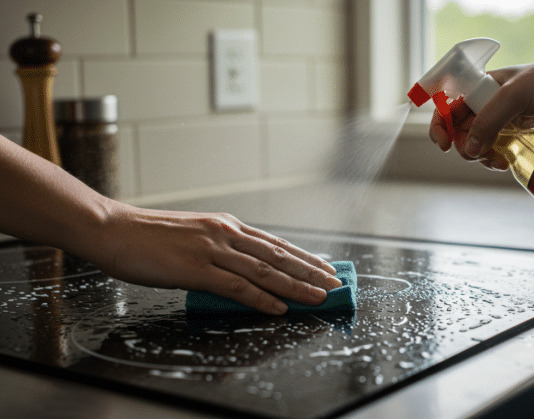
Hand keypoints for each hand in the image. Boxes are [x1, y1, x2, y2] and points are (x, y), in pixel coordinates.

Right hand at [88, 203, 340, 314]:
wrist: (112, 229)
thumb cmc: (148, 235)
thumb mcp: (193, 234)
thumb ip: (219, 248)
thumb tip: (242, 266)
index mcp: (226, 225)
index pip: (275, 243)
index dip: (303, 257)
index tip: (325, 267)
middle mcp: (226, 234)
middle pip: (278, 256)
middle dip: (310, 271)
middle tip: (334, 283)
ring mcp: (212, 250)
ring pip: (264, 271)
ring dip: (295, 285)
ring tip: (318, 296)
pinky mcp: (196, 269)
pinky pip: (236, 287)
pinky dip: (261, 298)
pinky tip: (278, 307)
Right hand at [428, 61, 533, 170]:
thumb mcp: (513, 97)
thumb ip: (488, 121)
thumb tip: (470, 149)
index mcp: (481, 87)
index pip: (448, 106)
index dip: (440, 126)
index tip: (444, 145)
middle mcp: (488, 102)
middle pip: (461, 131)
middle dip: (466, 147)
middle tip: (480, 156)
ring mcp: (502, 118)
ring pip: (478, 144)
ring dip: (482, 157)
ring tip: (498, 162)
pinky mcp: (517, 132)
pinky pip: (497, 149)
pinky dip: (497, 158)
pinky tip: (506, 161)